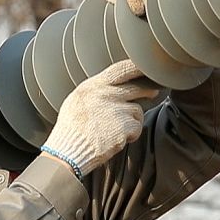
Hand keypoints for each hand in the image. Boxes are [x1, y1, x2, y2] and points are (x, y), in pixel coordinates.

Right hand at [41, 60, 158, 177]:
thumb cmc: (70, 130)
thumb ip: (95, 91)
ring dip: (131, 120)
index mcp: (92, 86)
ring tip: (114, 129)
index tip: (146, 68)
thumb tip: (112, 86)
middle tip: (151, 93)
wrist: (68, 152)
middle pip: (136, 87)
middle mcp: (105, 94)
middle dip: (147, 91)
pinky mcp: (124, 126)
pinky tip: (116, 139)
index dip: (136, 67)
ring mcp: (116, 110)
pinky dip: (130, 135)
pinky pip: (137, 127)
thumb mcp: (76, 101)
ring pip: (137, 110)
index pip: (120, 69)